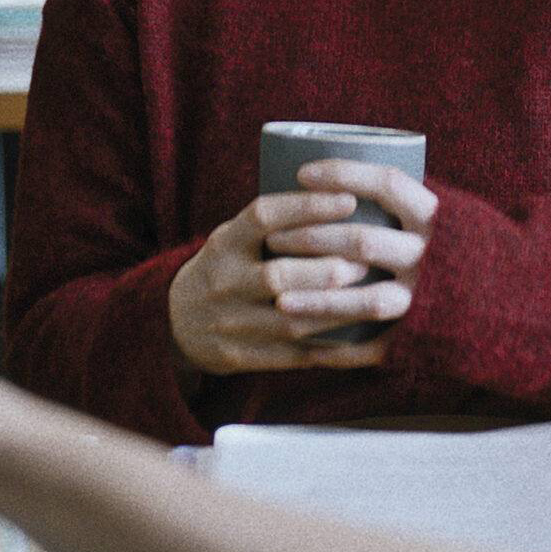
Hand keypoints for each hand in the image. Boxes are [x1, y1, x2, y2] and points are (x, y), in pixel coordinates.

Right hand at [167, 159, 435, 378]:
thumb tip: (346, 195)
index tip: (349, 198)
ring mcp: (232, 323)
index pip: (263, 217)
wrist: (174, 324)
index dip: (307, 207)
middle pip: (278, 275)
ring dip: (338, 309)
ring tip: (375, 295)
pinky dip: (338, 350)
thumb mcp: (233, 237)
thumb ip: (273, 225)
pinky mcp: (244, 356)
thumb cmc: (224, 268)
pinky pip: (297, 356)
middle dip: (328, 268)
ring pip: (293, 320)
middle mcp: (224, 282)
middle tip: (367, 259)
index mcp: (224, 243)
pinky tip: (372, 340)